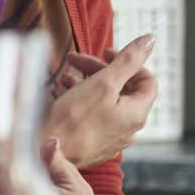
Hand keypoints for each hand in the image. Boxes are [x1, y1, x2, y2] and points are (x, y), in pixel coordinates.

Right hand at [44, 35, 157, 167]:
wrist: (46, 153)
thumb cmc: (73, 121)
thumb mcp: (103, 82)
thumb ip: (129, 60)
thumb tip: (149, 41)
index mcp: (136, 113)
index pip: (147, 80)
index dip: (129, 62)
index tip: (106, 54)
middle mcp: (128, 128)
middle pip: (124, 89)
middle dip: (102, 69)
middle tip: (79, 60)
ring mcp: (111, 137)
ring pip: (106, 101)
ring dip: (89, 82)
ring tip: (67, 73)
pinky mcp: (93, 142)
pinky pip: (94, 115)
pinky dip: (82, 99)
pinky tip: (64, 91)